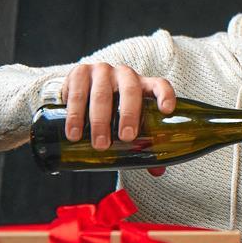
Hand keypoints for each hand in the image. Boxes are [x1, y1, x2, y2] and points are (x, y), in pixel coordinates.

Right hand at [61, 63, 175, 148]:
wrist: (80, 90)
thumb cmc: (112, 107)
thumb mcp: (128, 120)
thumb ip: (143, 142)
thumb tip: (158, 171)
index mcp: (143, 85)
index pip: (160, 85)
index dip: (165, 95)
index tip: (167, 110)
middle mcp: (125, 75)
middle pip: (130, 91)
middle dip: (128, 115)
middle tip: (126, 137)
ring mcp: (102, 71)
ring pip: (102, 94)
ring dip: (99, 120)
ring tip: (98, 144)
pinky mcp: (79, 73)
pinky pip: (77, 93)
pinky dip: (75, 115)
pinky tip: (75, 132)